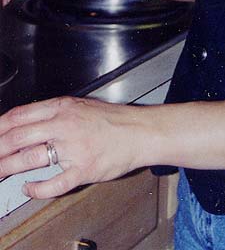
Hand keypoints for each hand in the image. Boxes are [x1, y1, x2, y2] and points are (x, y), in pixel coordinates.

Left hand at [0, 97, 144, 198]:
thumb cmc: (114, 120)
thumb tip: (25, 123)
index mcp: (64, 107)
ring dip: (8, 168)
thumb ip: (54, 113)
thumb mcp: (81, 105)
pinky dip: (36, 189)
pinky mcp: (83, 169)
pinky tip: (29, 188)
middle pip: (18, 137)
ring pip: (30, 159)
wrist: (141, 131)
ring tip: (0, 172)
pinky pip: (53, 183)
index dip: (0, 126)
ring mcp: (74, 148)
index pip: (20, 115)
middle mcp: (66, 125)